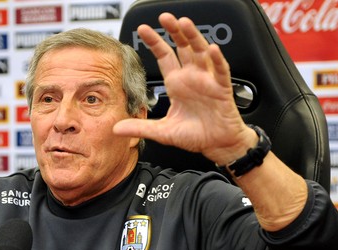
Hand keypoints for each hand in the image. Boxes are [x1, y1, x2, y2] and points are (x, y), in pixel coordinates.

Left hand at [114, 12, 256, 164]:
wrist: (217, 144)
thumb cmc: (194, 135)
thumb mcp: (162, 132)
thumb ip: (140, 127)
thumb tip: (116, 128)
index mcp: (177, 84)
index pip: (164, 56)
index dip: (154, 42)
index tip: (142, 29)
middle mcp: (192, 78)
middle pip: (183, 47)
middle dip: (174, 31)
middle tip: (164, 17)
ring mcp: (207, 81)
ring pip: (201, 53)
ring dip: (194, 37)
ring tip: (184, 23)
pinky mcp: (222, 90)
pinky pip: (221, 72)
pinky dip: (217, 60)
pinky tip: (212, 49)